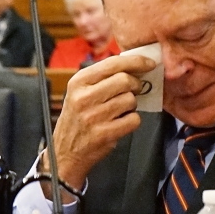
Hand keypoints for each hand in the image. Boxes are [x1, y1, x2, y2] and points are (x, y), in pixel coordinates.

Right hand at [52, 54, 156, 188]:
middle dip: (136, 84)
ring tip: (121, 110)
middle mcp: (84, 97)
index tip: (150, 63)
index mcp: (79, 82)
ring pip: (130, 100)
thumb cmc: (78, 119)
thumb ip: (103, 77)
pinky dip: (133, 121)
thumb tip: (134, 65)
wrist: (65, 152)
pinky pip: (133, 119)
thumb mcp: (80, 92)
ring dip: (132, 104)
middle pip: (125, 80)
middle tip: (135, 90)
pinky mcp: (104, 134)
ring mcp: (94, 116)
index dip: (136, 61)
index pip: (113, 63)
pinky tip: (121, 122)